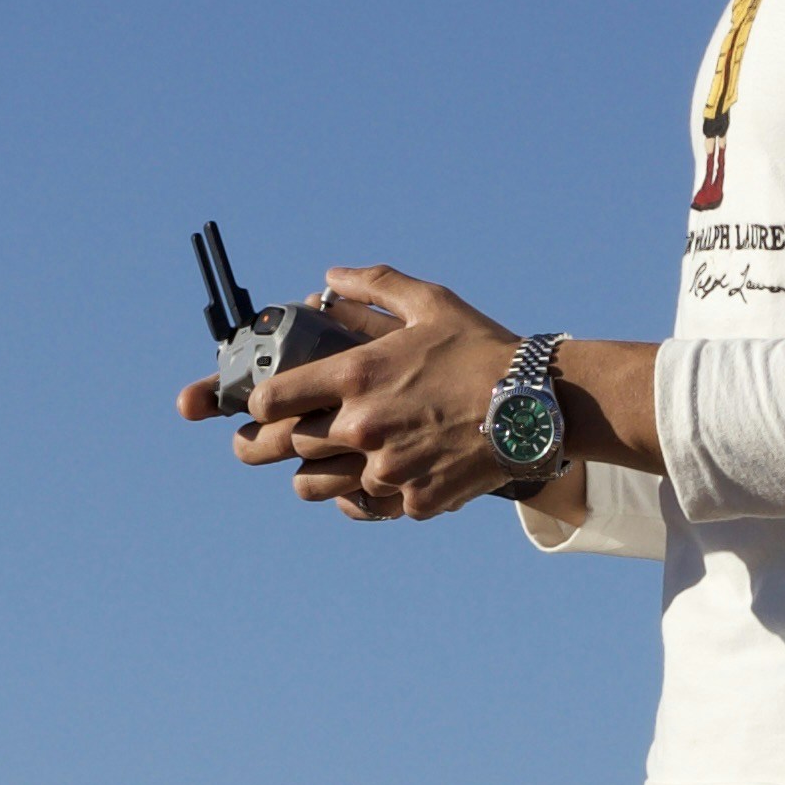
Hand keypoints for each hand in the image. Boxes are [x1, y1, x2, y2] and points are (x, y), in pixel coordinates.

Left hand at [237, 265, 532, 520]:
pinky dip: (359, 496)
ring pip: (312, 486)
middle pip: (277, 448)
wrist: (538, 406)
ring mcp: (386, 470)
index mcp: (357, 377)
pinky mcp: (412, 501)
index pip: (271, 399)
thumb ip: (374, 286)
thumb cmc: (483, 349)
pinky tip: (365, 482)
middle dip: (253, 445)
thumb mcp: (430, 303)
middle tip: (246, 444)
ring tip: (306, 466)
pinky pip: (362, 506)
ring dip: (305, 474)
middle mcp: (362, 427)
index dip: (253, 403)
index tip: (253, 405)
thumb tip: (328, 277)